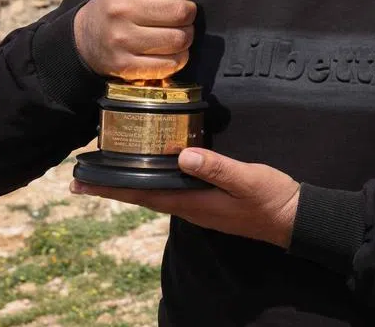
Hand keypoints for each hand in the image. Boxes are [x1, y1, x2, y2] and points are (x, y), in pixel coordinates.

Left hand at [70, 148, 300, 248]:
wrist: (294, 218)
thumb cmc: (272, 199)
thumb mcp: (247, 179)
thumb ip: (216, 168)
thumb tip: (183, 155)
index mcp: (194, 202)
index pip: (144, 195)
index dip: (113, 189)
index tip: (83, 184)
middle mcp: (190, 207)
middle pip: (142, 196)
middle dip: (111, 188)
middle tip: (80, 180)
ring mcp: (198, 206)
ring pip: (154, 194)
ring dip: (129, 186)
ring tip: (106, 175)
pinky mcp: (207, 201)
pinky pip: (170, 191)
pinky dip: (152, 182)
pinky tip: (150, 173)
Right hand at [73, 0, 216, 80]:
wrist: (86, 37)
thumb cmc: (123, 2)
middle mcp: (121, 9)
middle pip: (182, 12)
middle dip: (189, 14)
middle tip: (180, 15)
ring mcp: (121, 39)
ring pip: (179, 39)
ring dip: (185, 36)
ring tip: (175, 32)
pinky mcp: (125, 65)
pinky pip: (170, 63)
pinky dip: (177, 58)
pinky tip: (168, 50)